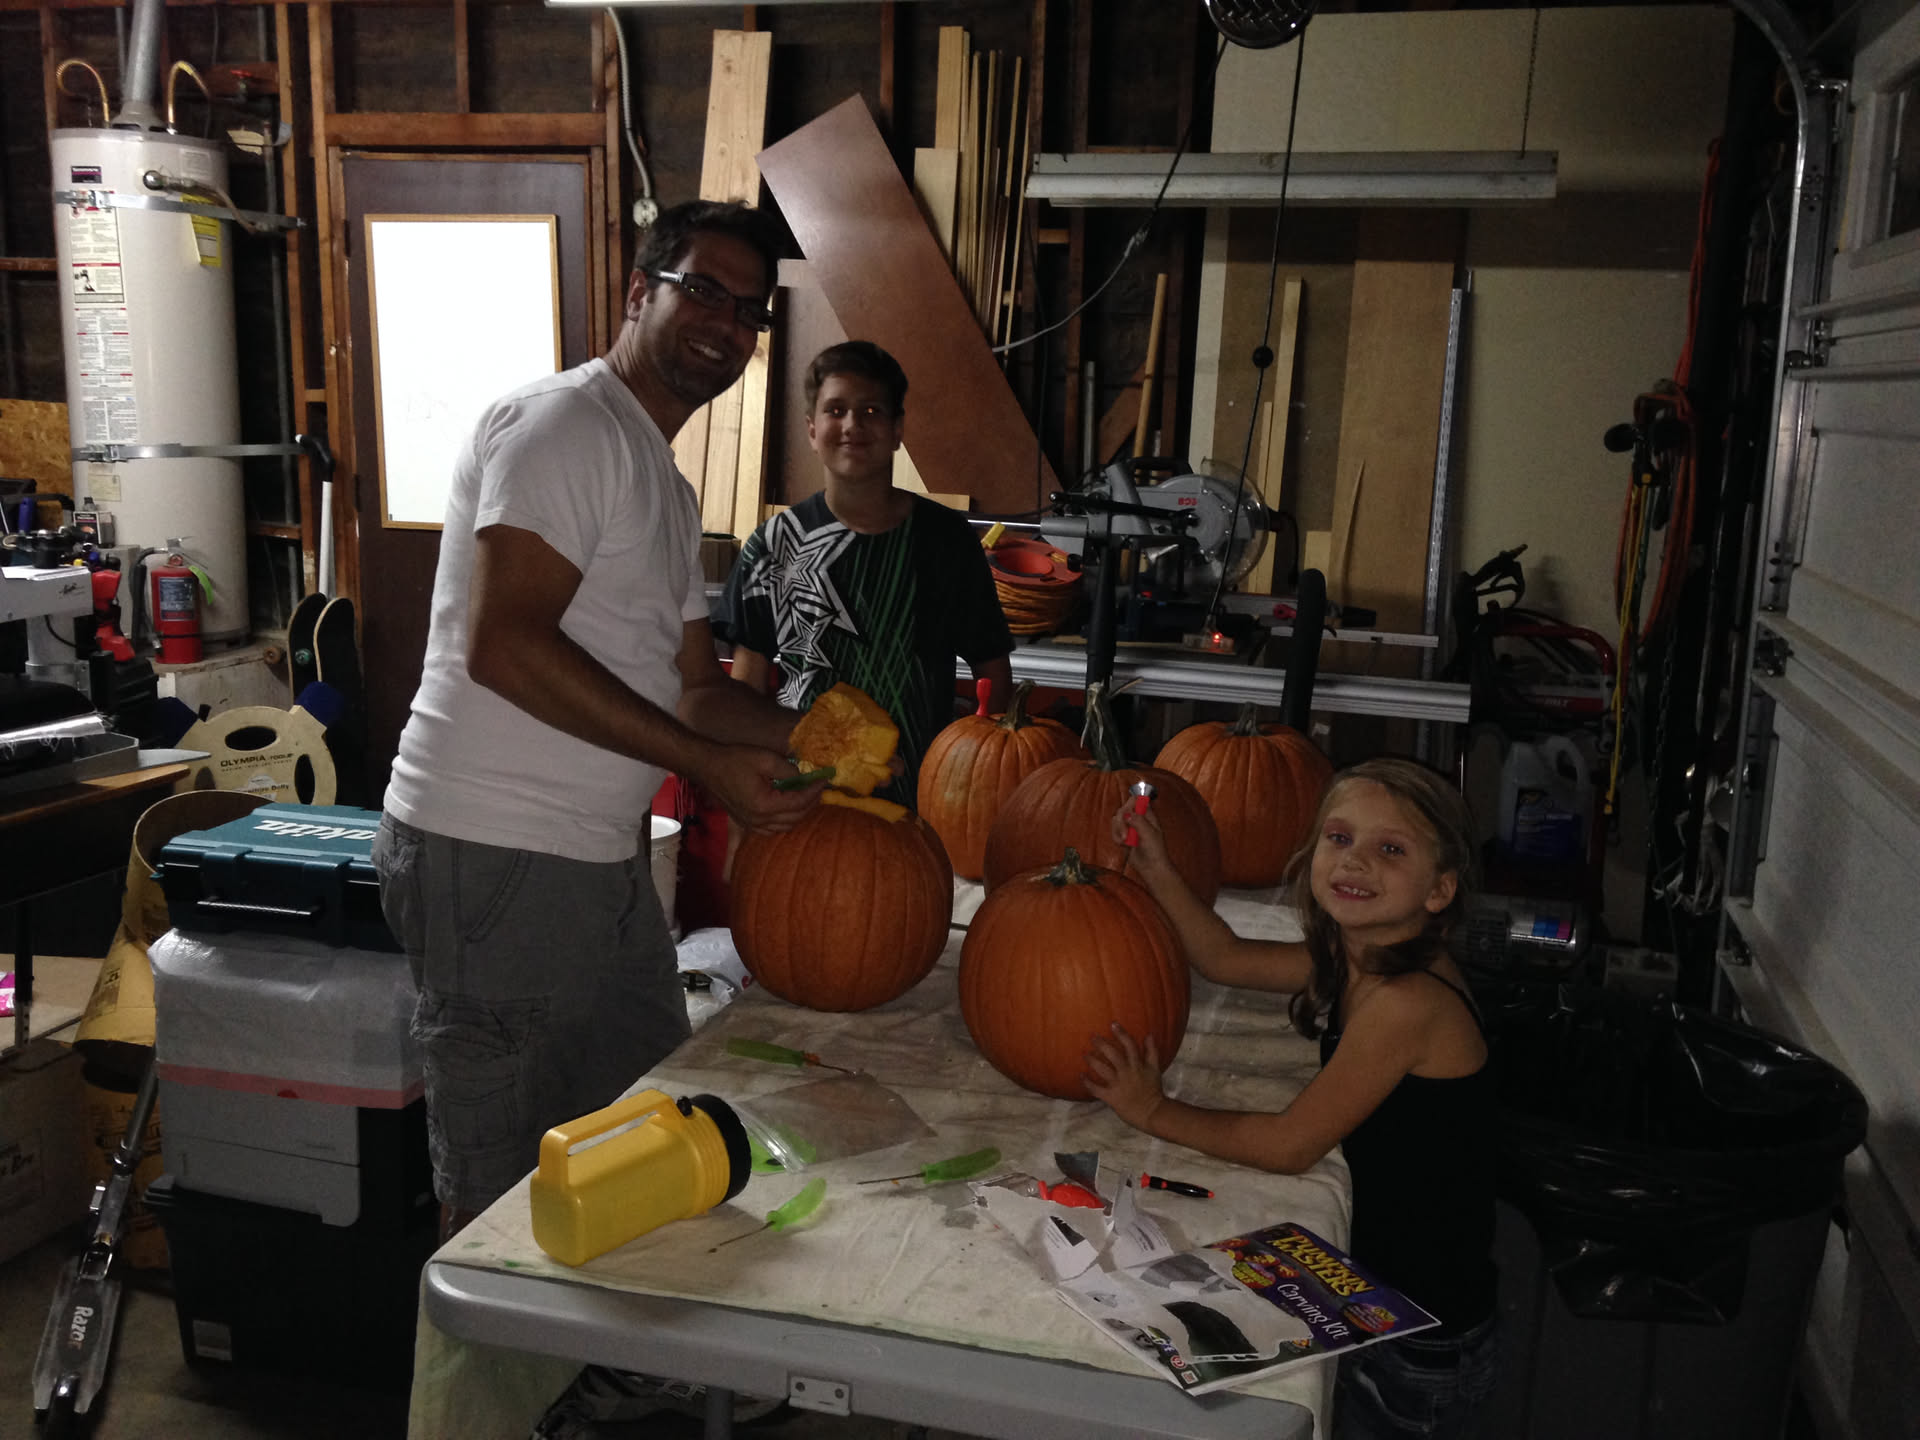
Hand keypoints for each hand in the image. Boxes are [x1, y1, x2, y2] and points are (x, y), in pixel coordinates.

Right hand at [705, 744, 825, 832]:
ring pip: (785, 826)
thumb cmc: (735, 760)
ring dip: (799, 813)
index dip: (814, 790)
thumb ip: (789, 770)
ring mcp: (751, 825)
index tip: (825, 778)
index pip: (799, 802)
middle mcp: (759, 820)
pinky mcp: (746, 823)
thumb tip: (805, 777)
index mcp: (764, 805)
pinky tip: (789, 808)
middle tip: (818, 786)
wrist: (708, 767)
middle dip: (811, 802)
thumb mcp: (765, 759)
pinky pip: (772, 830)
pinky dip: (785, 821)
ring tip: (807, 796)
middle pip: (795, 817)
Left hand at [1083, 1023, 1164, 1131]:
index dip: (1121, 1034)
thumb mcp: (1155, 1069)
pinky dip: (1088, 1083)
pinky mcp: (1112, 1097)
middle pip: (1113, 1055)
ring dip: (1092, 1061)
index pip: (1130, 1046)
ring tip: (1084, 1054)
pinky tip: (1081, 1076)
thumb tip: (1149, 1034)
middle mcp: (1127, 1073)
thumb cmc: (1153, 1090)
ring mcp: (1119, 1085)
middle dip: (1102, 1045)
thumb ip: (1152, 1051)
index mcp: (1138, 1066)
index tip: (1112, 1024)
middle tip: (1093, 1037)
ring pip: (1103, 1070)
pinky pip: (1097, 1089)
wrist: (1151, 1113)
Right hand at [1109, 795, 1169, 873]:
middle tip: (1125, 835)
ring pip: (1116, 821)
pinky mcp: (1123, 835)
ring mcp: (1130, 827)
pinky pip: (1114, 831)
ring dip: (1118, 832)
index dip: (1130, 804)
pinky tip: (1123, 845)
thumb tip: (1127, 813)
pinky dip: (1116, 838)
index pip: (1136, 800)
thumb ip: (1139, 822)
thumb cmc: (1155, 851)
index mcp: (1147, 815)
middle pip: (1123, 810)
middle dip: (1121, 822)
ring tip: (1125, 842)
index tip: (1127, 814)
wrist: (1150, 867)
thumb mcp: (1149, 834)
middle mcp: (1138, 818)